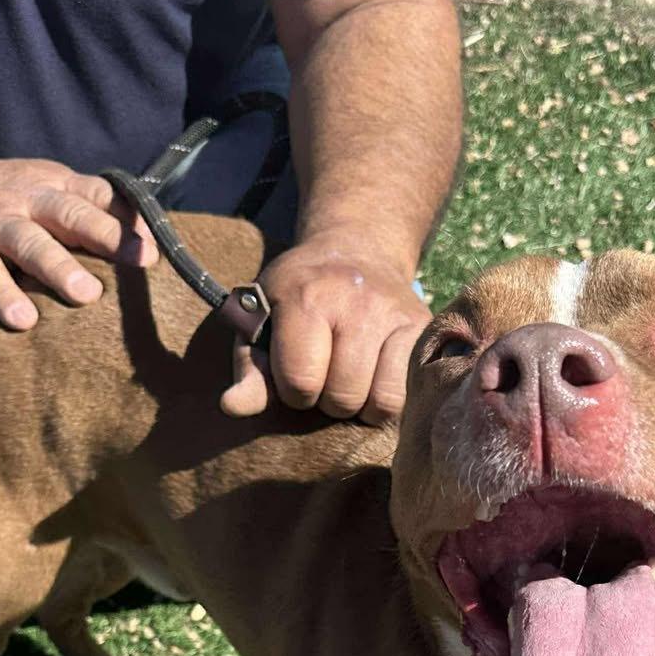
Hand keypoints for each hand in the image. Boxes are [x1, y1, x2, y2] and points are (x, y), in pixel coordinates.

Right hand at [0, 149, 156, 327]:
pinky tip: (22, 321)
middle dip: (107, 235)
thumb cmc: (6, 199)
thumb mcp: (46, 190)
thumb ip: (90, 210)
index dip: (128, 217)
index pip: (97, 195)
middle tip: (140, 261)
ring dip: (59, 268)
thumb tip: (147, 239)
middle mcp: (27, 199)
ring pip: (29, 242)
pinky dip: (3, 295)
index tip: (156, 245)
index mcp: (55, 185)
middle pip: (70, 214)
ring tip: (86, 295)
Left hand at [220, 231, 429, 423]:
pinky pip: (407, 394)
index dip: (293, 392)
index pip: (300, 381)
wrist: (357, 248)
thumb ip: (249, 369)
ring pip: (381, 402)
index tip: (294, 375)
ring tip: (351, 381)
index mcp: (306, 296)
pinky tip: (376, 381)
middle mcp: (356, 302)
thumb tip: (231, 407)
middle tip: (325, 376)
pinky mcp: (423, 326)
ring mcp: (395, 313)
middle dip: (327, 400)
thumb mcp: (261, 323)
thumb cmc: (297, 296)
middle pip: (342, 397)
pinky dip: (388, 400)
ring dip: (361, 405)